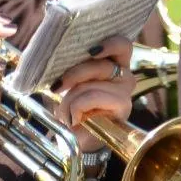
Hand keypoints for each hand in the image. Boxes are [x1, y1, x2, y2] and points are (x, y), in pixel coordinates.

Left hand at [51, 36, 134, 151]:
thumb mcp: (68, 83)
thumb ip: (69, 67)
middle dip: (73, 74)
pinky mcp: (122, 106)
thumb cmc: (72, 107)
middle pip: (100, 64)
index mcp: (113, 63)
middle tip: (57, 87)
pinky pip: (92, 98)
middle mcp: (124, 75)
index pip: (121, 44)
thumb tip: (54, 53)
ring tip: (65, 113)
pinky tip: (74, 119)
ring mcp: (125, 91)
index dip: (109, 43)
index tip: (90, 51)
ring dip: (70, 99)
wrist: (76, 138)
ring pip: (91, 83)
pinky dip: (76, 108)